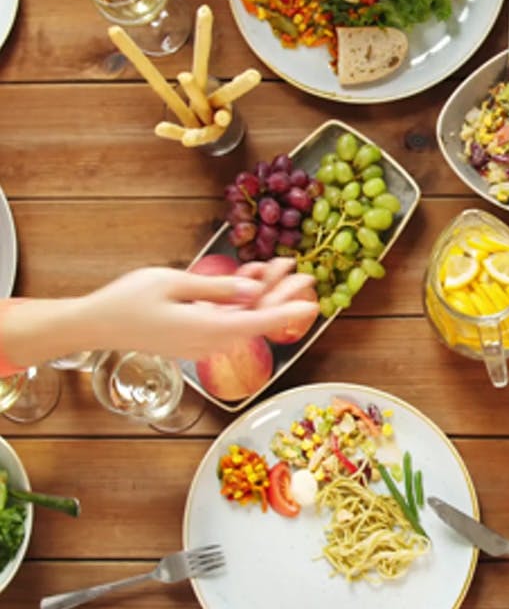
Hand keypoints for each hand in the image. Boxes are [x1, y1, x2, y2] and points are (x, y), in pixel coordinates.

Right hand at [79, 261, 317, 359]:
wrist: (96, 324)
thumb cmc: (128, 301)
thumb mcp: (173, 284)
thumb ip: (217, 289)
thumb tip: (252, 291)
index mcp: (207, 329)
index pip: (259, 322)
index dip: (288, 311)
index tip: (313, 303)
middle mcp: (210, 341)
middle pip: (257, 318)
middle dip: (282, 294)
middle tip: (305, 273)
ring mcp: (202, 342)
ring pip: (244, 316)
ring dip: (262, 292)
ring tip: (281, 266)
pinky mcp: (195, 338)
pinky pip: (227, 319)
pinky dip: (240, 299)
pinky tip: (251, 277)